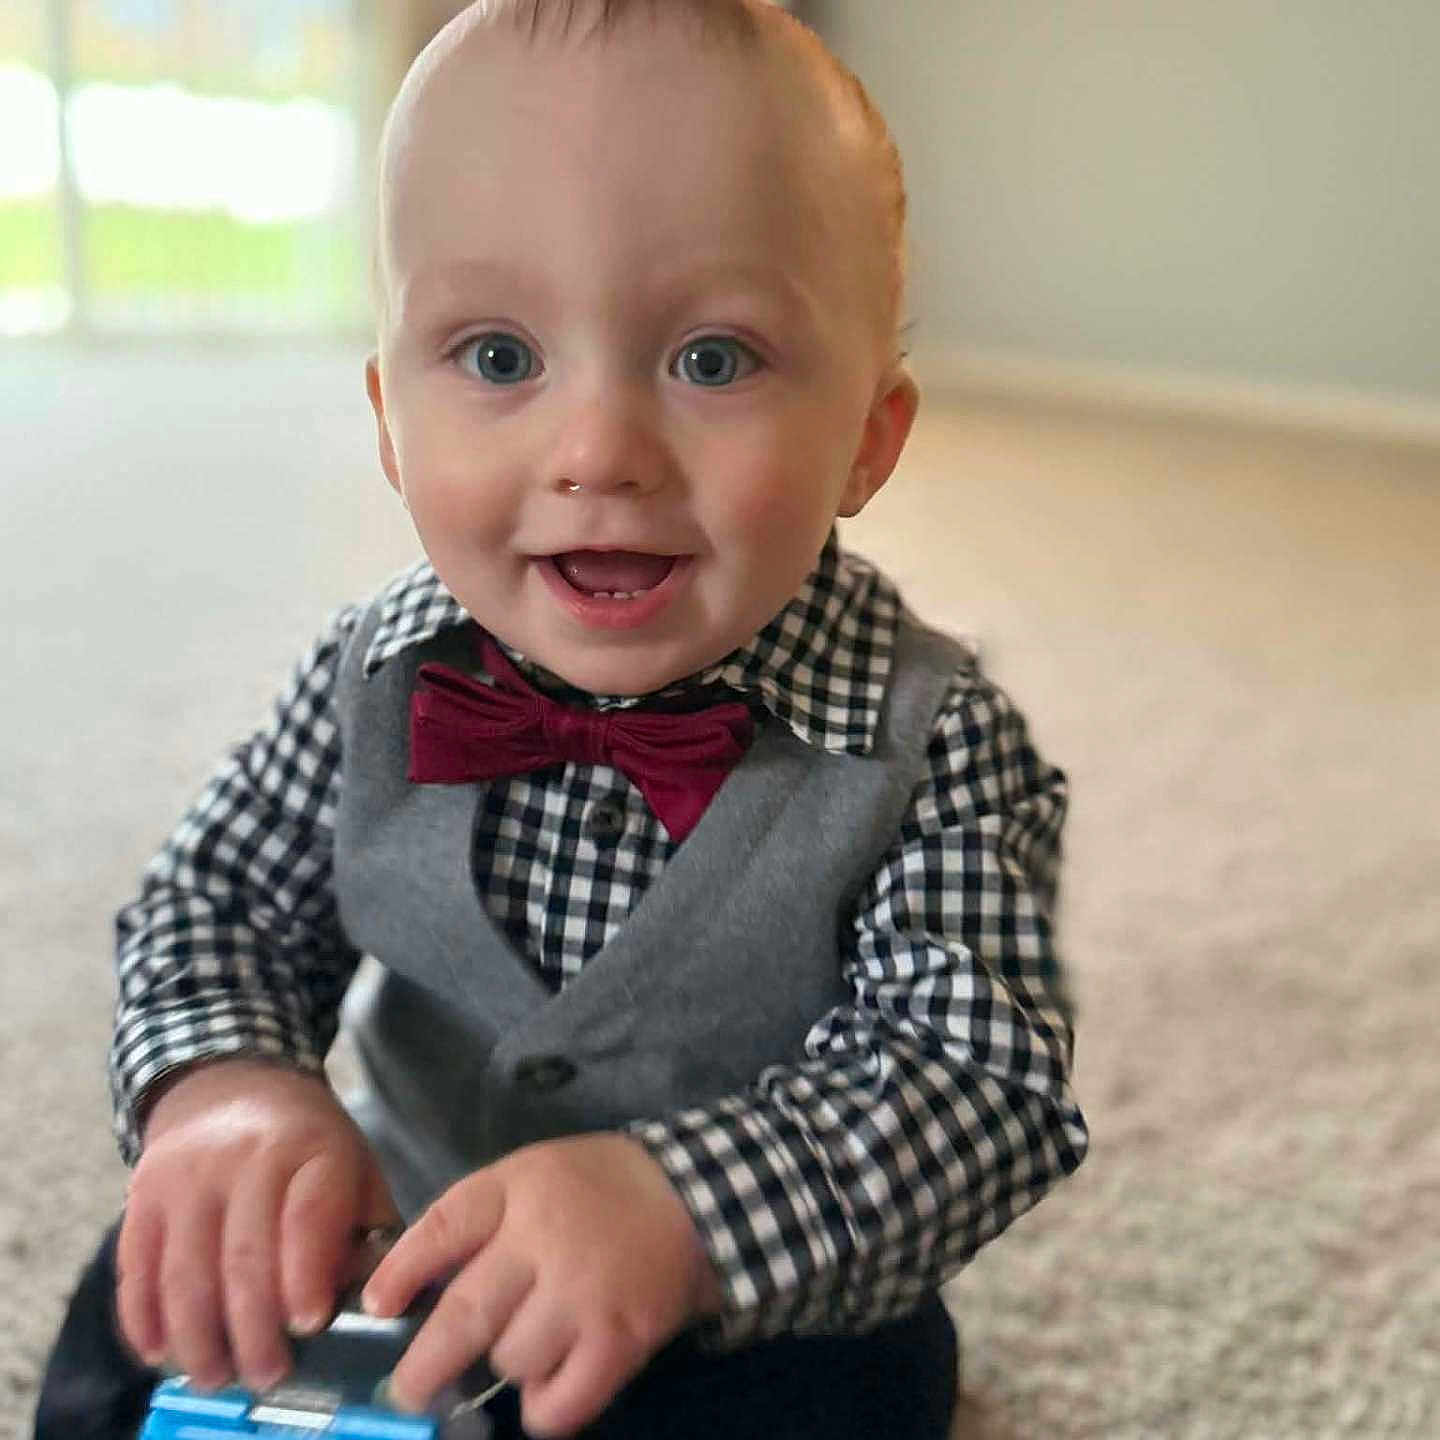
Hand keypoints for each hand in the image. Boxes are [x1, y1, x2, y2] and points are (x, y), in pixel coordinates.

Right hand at [116, 1058, 397, 1392]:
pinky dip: (144, 1319)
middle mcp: (246, 1156)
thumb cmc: (309, 1145)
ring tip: (217, 1377)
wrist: (234, 1083)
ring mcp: (187, 1174)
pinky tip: (160, 1353)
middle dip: (254, 1329)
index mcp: (312, 1149)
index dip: (306, 1275)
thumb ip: (366, 1232)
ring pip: (185, 1270)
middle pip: (243, 1254)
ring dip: (198, 1337)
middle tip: (267, 1376)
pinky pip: (136, 1267)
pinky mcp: (142, 1193)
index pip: (307, 1215)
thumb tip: (370, 1302)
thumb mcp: (355, 1168)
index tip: (309, 1326)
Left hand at [362, 1133, 722, 1437]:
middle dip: (425, 1365)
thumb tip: (414, 1289)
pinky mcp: (620, 1337)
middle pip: (465, 1315)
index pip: (444, 1227)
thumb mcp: (533, 1174)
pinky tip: (546, 1393)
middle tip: (408, 1392)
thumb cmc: (597, 1187)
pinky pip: (562, 1402)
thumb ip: (481, 1220)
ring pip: (511, 1361)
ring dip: (508, 1366)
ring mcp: (583, 1292)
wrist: (692, 1194)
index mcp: (517, 1189)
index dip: (402, 1271)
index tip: (376, 1307)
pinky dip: (544, 1410)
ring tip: (529, 1345)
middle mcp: (544, 1240)